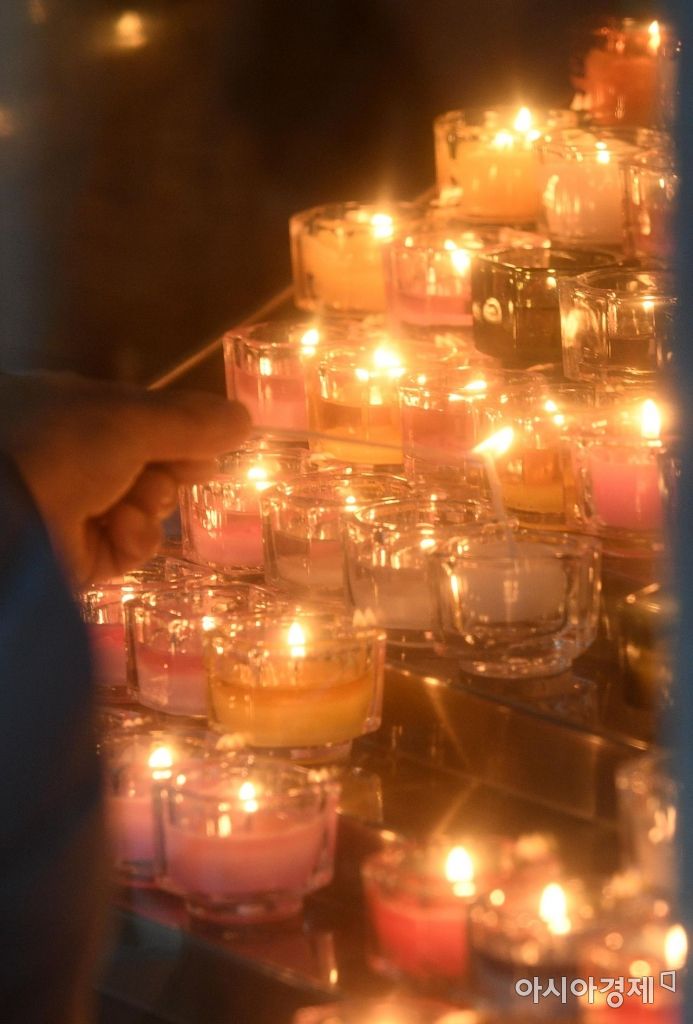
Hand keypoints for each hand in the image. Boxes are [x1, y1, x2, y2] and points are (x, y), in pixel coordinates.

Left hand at [0, 373, 250, 584]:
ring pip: (146, 509)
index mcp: (74, 410)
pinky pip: (129, 547)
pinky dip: (134, 538)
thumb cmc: (59, 445)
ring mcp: (74, 508)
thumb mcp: (130, 419)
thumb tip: (244, 418)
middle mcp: (73, 457)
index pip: (143, 420)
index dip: (181, 432)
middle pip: (152, 466)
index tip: (212, 444)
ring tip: (132, 503)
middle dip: (169, 471)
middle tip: (177, 471)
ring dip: (151, 505)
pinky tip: (120, 528)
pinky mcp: (78, 557)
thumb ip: (190, 421)